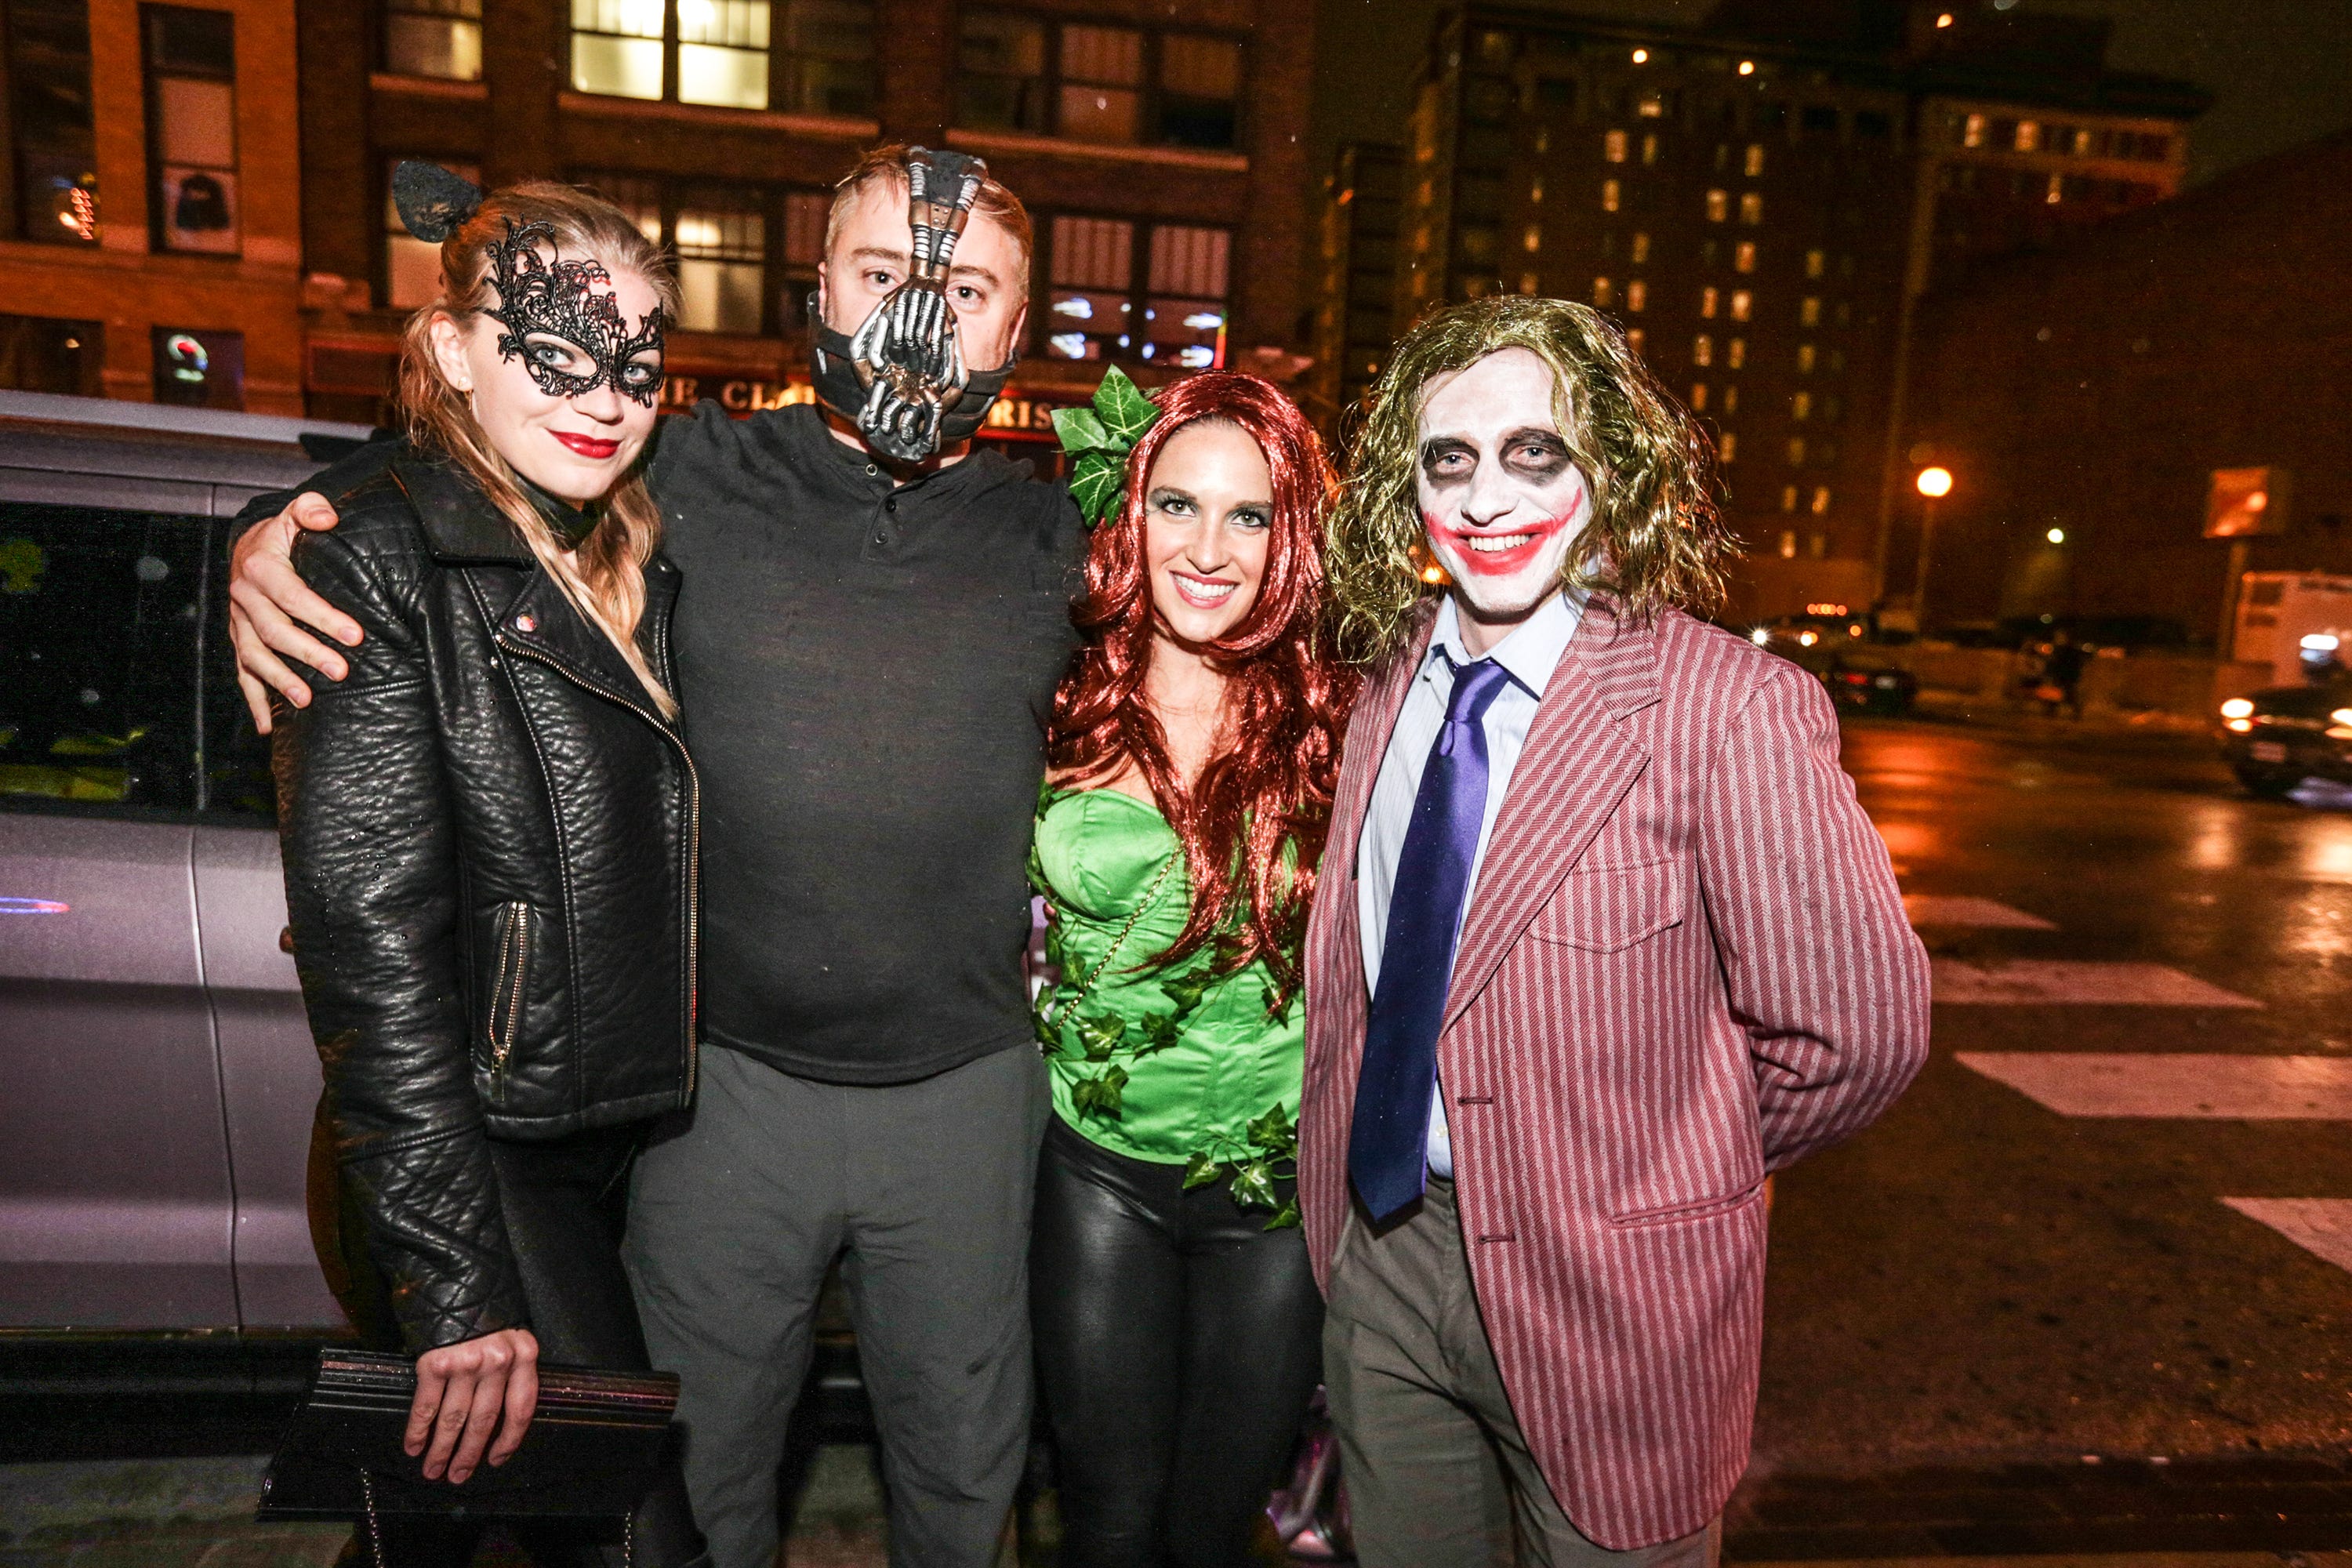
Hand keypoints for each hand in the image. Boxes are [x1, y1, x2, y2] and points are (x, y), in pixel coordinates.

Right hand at [228, 492, 359, 731]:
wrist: (244, 547)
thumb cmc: (280, 536)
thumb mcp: (293, 515)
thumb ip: (311, 510)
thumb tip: (330, 517)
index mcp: (261, 569)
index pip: (293, 596)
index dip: (323, 617)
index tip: (355, 635)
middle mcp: (244, 598)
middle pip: (274, 631)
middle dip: (308, 653)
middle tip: (342, 670)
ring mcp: (238, 623)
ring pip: (254, 655)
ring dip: (279, 680)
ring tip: (306, 699)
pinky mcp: (238, 640)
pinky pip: (242, 673)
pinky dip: (254, 700)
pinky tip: (268, 725)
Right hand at [406, 1326, 539, 1484]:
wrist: (453, 1277)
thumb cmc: (485, 1312)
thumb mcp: (511, 1336)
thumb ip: (512, 1371)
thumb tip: (499, 1422)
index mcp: (524, 1354)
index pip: (521, 1408)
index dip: (508, 1440)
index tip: (495, 1460)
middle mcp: (498, 1361)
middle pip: (485, 1420)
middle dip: (469, 1453)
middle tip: (457, 1476)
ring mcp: (466, 1363)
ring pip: (454, 1419)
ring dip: (441, 1450)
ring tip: (433, 1471)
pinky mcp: (434, 1363)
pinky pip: (426, 1406)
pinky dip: (418, 1430)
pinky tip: (414, 1446)